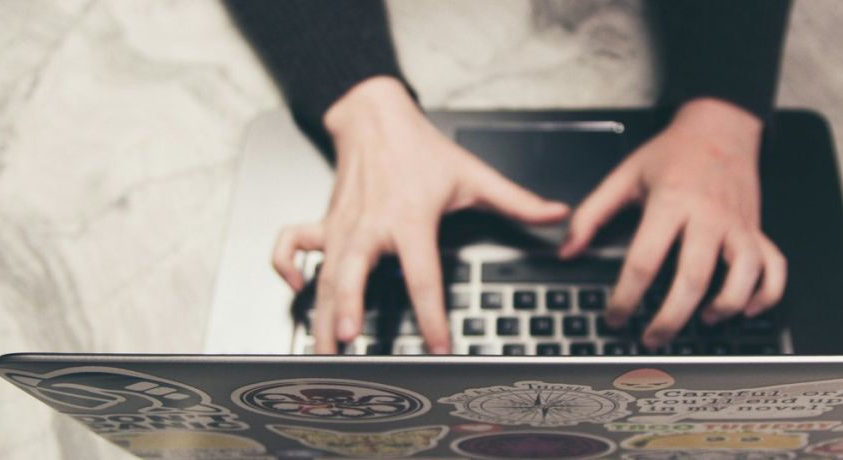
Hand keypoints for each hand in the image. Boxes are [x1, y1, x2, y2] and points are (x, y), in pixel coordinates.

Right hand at [272, 76, 568, 354]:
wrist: (374, 115)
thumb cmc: (421, 150)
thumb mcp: (473, 174)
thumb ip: (517, 201)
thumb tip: (557, 215)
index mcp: (409, 219)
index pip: (423, 276)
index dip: (431, 314)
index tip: (437, 345)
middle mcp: (370, 225)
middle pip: (354, 273)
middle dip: (346, 307)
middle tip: (346, 341)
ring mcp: (342, 226)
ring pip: (323, 272)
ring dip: (318, 309)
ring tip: (319, 348)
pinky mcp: (324, 222)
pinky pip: (291, 245)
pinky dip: (285, 266)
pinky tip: (294, 290)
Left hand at [559, 98, 786, 349]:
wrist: (719, 127)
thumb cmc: (672, 154)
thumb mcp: (625, 176)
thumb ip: (592, 214)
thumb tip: (567, 250)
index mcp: (672, 202)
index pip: (645, 261)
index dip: (626, 297)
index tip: (615, 317)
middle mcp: (709, 216)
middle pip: (693, 278)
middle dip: (670, 318)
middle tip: (652, 338)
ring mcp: (739, 225)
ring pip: (743, 276)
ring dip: (724, 306)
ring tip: (702, 322)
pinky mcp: (758, 230)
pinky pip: (774, 268)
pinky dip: (766, 294)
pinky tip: (746, 309)